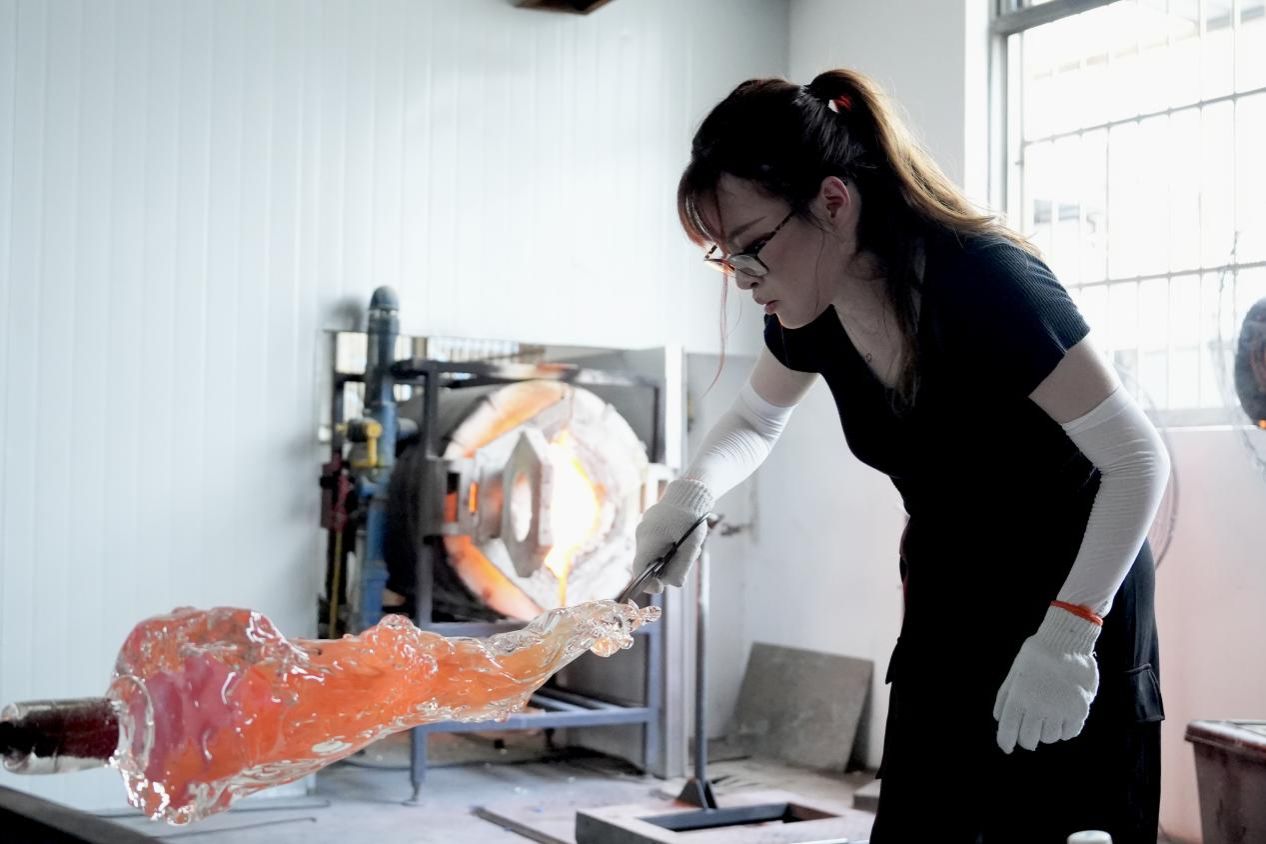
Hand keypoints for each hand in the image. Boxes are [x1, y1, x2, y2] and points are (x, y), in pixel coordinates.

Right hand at [631, 479, 713, 592]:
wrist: (689, 492)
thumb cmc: (691, 518)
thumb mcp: (691, 546)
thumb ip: (682, 567)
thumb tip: (674, 585)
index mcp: (649, 538)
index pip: (639, 568)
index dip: (647, 583)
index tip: (661, 588)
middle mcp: (641, 534)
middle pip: (648, 562)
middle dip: (666, 567)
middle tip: (686, 560)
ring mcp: (644, 528)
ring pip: (652, 553)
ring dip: (669, 557)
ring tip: (688, 547)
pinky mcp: (649, 525)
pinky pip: (655, 544)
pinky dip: (667, 547)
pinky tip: (681, 539)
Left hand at [993, 605, 1100, 753]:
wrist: (1065, 643)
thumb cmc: (1035, 657)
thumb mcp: (1013, 675)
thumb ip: (1004, 699)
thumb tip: (1000, 721)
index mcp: (1018, 698)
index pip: (1008, 732)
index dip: (1006, 742)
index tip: (1007, 747)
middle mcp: (1037, 708)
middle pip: (1029, 740)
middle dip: (1027, 738)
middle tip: (1030, 730)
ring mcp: (1059, 710)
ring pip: (1050, 738)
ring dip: (1047, 731)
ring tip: (1049, 715)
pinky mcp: (1078, 710)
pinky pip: (1070, 733)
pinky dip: (1065, 729)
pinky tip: (1063, 716)